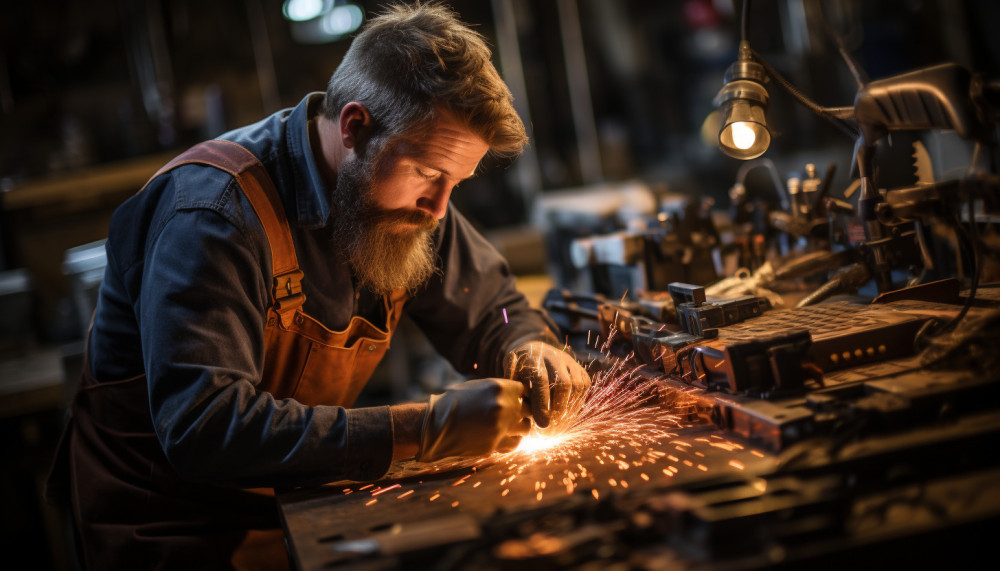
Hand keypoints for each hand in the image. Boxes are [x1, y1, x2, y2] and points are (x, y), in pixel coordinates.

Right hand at [416, 379, 530, 461]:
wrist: (436, 424)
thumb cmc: (456, 402)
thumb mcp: (479, 387)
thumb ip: (501, 391)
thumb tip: (521, 394)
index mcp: (500, 388)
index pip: (527, 391)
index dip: (524, 396)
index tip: (520, 400)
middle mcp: (504, 407)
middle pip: (530, 410)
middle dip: (524, 413)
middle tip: (515, 414)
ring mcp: (501, 427)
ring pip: (526, 428)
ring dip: (520, 428)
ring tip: (508, 426)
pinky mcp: (495, 444)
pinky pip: (515, 443)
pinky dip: (512, 441)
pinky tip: (501, 436)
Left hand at [504, 341, 590, 427]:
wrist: (536, 349)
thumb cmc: (520, 367)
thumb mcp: (510, 370)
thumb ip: (511, 383)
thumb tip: (514, 400)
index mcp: (533, 357)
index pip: (541, 380)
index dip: (543, 403)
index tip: (542, 424)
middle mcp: (554, 357)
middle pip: (564, 383)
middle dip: (559, 409)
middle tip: (552, 428)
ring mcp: (569, 362)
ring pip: (577, 386)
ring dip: (569, 409)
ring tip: (559, 427)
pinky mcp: (579, 368)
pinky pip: (584, 386)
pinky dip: (577, 404)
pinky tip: (566, 416)